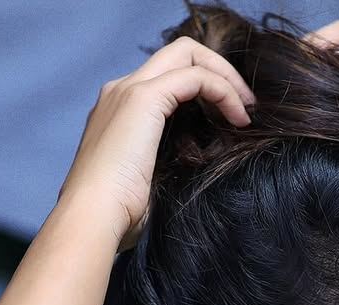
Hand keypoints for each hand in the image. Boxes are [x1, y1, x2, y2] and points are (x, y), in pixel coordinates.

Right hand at [58, 39, 254, 249]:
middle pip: (178, 53)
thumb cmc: (119, 217)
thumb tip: (198, 171)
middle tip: (246, 104)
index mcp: (120, 110)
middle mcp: (121, 90)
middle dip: (219, 69)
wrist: (92, 217)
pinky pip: (195, 77)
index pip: (167, 76)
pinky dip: (223, 90)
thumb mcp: (149, 184)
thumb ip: (168, 164)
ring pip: (186, 53)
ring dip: (225, 76)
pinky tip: (239, 119)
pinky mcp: (143, 99)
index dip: (205, 88)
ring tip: (246, 110)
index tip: (233, 119)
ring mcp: (129, 90)